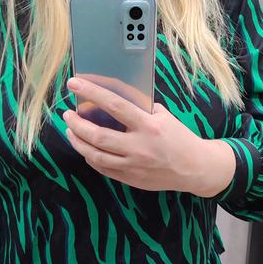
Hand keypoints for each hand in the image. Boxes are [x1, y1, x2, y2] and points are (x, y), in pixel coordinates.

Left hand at [63, 75, 207, 191]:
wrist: (195, 168)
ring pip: (96, 156)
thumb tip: (112, 98)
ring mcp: (134, 166)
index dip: (91, 93)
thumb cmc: (179, 138)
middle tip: (67, 115)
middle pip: (98, 136)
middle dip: (77, 124)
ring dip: (78, 142)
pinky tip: (86, 148)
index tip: (74, 84)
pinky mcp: (131, 179)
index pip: (114, 105)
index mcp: (148, 126)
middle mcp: (139, 147)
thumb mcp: (164, 117)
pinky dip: (91, 157)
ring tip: (71, 132)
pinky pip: (103, 169)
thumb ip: (140, 109)